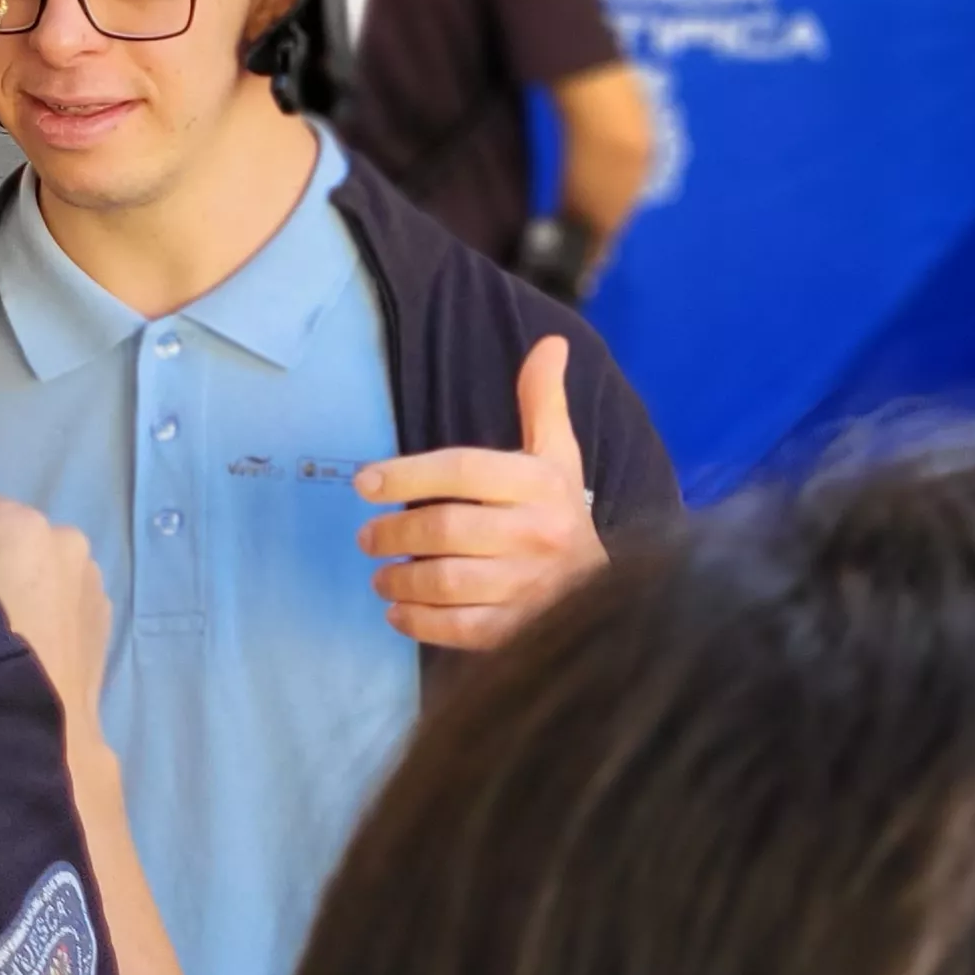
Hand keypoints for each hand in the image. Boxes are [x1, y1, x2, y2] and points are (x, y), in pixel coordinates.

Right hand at [0, 478, 111, 734]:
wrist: (41, 741)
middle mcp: (68, 540)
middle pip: (1, 533)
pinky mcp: (101, 617)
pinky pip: (56, 594)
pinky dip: (35, 607)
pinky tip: (20, 649)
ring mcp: (91, 580)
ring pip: (31, 564)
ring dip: (7, 584)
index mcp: (26, 526)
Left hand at [351, 338, 606, 649]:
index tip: (365, 482)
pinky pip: (455, 628)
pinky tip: (399, 612)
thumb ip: (543, 401)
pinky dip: (418, 622)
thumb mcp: (559, 455)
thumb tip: (550, 342)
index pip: (464, 470)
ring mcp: (528, 587)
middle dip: (393, 532)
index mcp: (541, 484)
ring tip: (381, 575)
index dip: (408, 473)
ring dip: (399, 579)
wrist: (609, 593)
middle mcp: (537, 534)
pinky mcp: (516, 631)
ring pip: (445, 581)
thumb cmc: (562, 514)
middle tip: (367, 536)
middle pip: (445, 528)